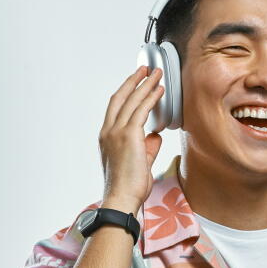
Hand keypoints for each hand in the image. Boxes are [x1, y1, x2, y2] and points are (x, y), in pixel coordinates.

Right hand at [98, 65, 164, 210]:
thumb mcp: (139, 162)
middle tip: (145, 69)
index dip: (126, 92)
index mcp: (107, 137)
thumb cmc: (129, 187)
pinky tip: (159, 90)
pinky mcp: (129, 135)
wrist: (122, 198)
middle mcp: (108, 131)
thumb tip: (156, 135)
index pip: (116, 107)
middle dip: (134, 80)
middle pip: (121, 97)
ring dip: (145, 84)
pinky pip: (142, 110)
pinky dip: (151, 97)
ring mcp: (116, 132)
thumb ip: (147, 147)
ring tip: (156, 73)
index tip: (136, 82)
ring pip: (132, 100)